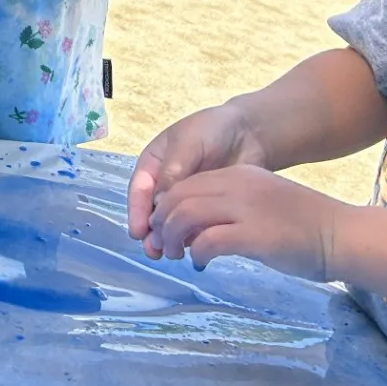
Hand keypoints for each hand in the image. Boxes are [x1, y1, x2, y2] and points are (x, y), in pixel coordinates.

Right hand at [127, 101, 268, 247]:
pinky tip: (196, 250)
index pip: (139, 190)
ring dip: (170, 240)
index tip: (138, 232)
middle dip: (152, 232)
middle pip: (152, 211)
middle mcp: (166, 184)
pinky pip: (196, 226)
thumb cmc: (212, 130)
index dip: (136, 211)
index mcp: (154, 164)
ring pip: (173, 223)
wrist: (250, 133)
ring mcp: (187, 199)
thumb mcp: (188, 143)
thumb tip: (160, 204)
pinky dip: (193, 239)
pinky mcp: (206, 209)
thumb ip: (173, 172)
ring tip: (173, 255)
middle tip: (155, 251)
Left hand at [144, 165, 346, 280]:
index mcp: (240, 175)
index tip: (164, 226)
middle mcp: (238, 185)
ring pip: (186, 215)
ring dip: (173, 237)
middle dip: (162, 220)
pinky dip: (197, 253)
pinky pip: (208, 240)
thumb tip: (199, 228)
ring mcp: (246, 208)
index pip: (187, 182)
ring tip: (175, 254)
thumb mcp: (263, 201)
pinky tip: (201, 263)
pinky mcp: (254, 235)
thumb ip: (232, 207)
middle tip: (161, 243)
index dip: (167, 204)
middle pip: (180, 196)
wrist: (342, 235)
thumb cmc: (306, 225)